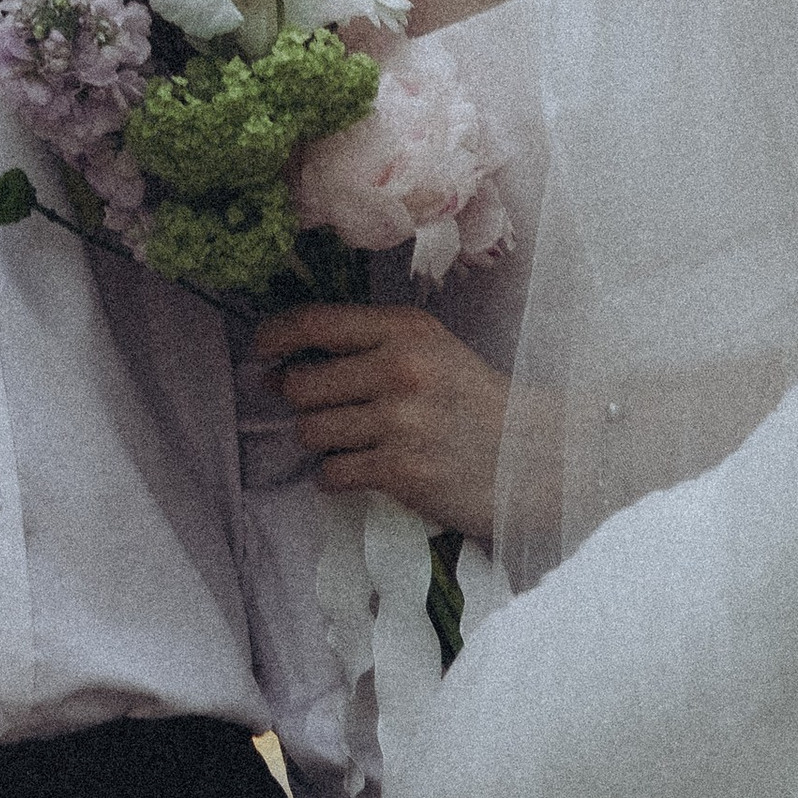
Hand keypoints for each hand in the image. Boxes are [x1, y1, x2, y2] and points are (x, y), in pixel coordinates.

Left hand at [255, 299, 508, 535]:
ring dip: (320, 440)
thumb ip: (365, 346)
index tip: (262, 350)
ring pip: (311, 431)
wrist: (535, 455)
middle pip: (301, 384)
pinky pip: (332, 473)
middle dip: (299, 400)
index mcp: (406, 329)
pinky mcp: (402, 470)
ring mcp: (400, 421)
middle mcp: (400, 368)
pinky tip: (361, 470)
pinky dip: (336, 476)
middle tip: (321, 407)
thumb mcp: (429, 350)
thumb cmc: (473, 400)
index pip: (315, 321)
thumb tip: (279, 365)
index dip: (274, 336)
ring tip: (351, 440)